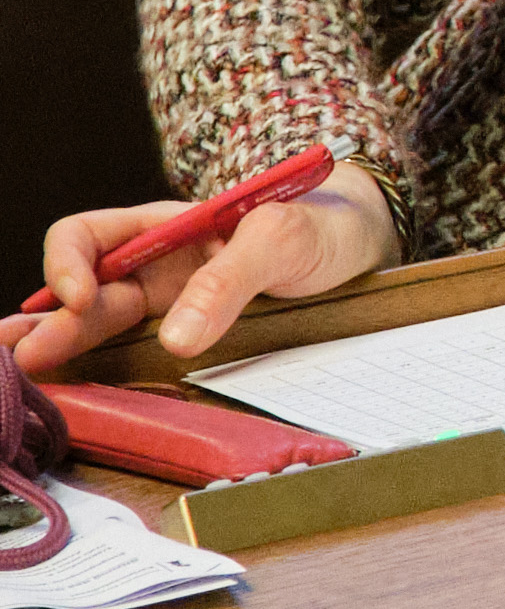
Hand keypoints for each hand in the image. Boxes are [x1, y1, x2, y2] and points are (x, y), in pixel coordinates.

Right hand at [12, 163, 397, 376]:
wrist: (365, 244)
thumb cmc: (323, 223)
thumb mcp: (282, 237)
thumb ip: (230, 277)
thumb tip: (178, 337)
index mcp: (167, 225)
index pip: (90, 235)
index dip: (70, 263)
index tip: (82, 298)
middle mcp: (158, 265)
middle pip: (83, 290)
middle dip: (47, 322)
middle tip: (18, 356)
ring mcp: (173, 302)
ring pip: (99, 324)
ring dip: (58, 346)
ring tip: (20, 372)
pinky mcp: (194, 334)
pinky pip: (136, 350)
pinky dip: (99, 366)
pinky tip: (71, 384)